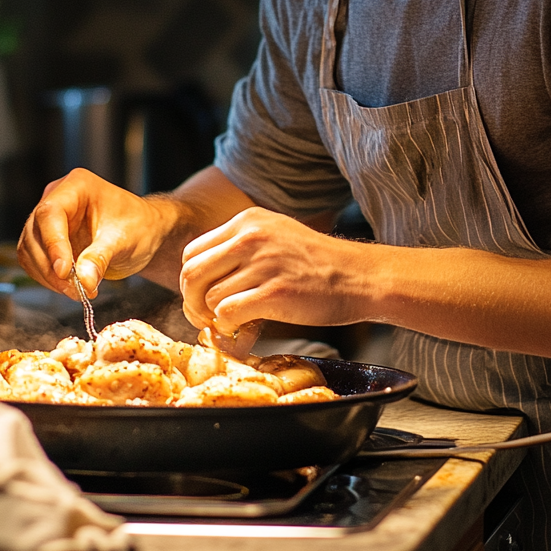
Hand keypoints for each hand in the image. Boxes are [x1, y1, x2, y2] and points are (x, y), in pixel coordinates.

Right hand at [17, 168, 171, 297]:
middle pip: (35, 233)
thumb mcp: (125, 240)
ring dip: (48, 276)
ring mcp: (49, 219)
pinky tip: (69, 286)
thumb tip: (83, 280)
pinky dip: (48, 278)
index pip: (51, 213)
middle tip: (75, 289)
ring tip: (77, 291)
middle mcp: (57, 198)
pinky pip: (34, 261)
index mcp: (77, 186)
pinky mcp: (47, 239)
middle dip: (51, 266)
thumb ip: (101, 257)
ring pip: (30, 250)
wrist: (144, 232)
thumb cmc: (138, 225)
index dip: (53, 243)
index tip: (64, 271)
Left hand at [179, 207, 363, 333]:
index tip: (201, 298)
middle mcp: (251, 237)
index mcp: (247, 221)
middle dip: (191, 302)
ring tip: (231, 324)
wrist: (359, 277)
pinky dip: (228, 327)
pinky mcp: (275, 293)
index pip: (192, 251)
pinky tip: (244, 329)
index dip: (191, 281)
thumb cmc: (317, 263)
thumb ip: (241, 246)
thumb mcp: (276, 234)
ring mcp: (263, 264)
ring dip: (213, 318)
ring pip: (209, 297)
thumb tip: (203, 276)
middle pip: (192, 274)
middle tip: (205, 318)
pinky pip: (227, 313)